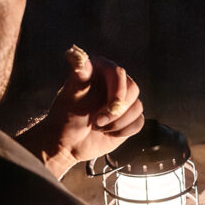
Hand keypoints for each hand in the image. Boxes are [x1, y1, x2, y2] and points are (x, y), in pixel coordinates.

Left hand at [17, 46, 143, 178]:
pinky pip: (139, 121)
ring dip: (117, 122)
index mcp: (100, 70)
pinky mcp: (130, 117)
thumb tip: (79, 61)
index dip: (115, 92)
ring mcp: (124, 100)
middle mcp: (115, 82)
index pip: (118, 73)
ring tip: (97, 127)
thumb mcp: (70, 96)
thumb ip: (78, 78)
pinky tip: (107, 133)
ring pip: (137, 107)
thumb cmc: (65, 117)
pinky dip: (123, 130)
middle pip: (132, 90)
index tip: (100, 111)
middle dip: (115, 111)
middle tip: (96, 122)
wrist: (68, 143)